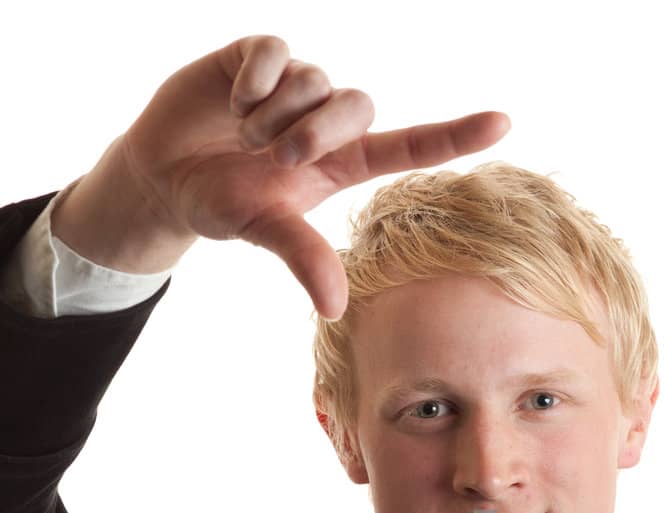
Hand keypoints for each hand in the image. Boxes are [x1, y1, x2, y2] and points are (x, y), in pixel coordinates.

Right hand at [77, 34, 508, 316]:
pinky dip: (254, 80)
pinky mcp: (256, 58)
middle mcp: (326, 121)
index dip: (456, 134)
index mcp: (342, 163)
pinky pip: (275, 52)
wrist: (161, 175)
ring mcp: (293, 87)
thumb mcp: (263, 230)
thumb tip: (335, 307)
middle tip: (280, 157)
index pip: (411, 145)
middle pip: (356, 106)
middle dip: (317, 131)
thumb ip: (303, 256)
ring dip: (275, 113)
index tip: (504, 123)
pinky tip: (233, 101)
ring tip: (244, 136)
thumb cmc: (223, 204)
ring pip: (313, 81)